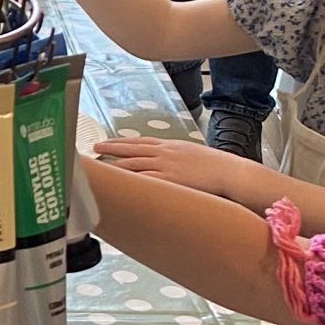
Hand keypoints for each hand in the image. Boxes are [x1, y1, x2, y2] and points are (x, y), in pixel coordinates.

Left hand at [93, 132, 244, 195]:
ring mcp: (166, 166)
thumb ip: (177, 157)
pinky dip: (129, 180)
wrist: (230, 172)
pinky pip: (144, 180)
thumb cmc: (215, 166)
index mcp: (170, 146)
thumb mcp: (193, 155)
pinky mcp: (170, 180)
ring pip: (133, 163)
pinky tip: (116, 182)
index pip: (140, 141)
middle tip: (94, 147)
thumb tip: (169, 163)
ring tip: (98, 166)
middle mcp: (165, 153)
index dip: (121, 141)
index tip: (107, 141)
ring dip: (114, 164)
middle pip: (132, 149)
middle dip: (111, 148)